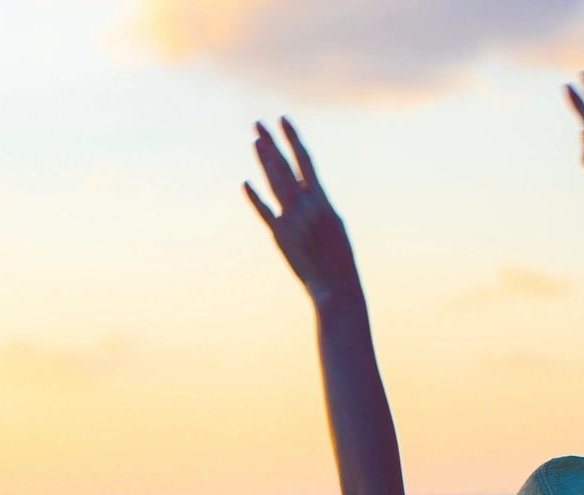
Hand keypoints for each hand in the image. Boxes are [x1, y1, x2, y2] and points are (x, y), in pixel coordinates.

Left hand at [245, 118, 360, 311]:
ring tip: (255, 142)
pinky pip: (265, 213)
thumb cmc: (338, 254)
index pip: (305, 160)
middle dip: (271, 143)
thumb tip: (302, 185)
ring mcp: (292, 220)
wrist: (336, 285)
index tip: (283, 119)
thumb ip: (316, 201)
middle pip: (285, 167)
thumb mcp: (332, 221)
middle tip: (257, 123)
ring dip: (264, 162)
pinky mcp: (280, 237)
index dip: (293, 138)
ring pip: (275, 184)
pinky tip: (245, 183)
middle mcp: (306, 206)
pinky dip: (255, 198)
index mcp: (322, 199)